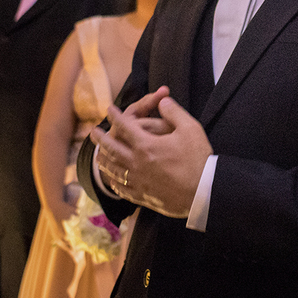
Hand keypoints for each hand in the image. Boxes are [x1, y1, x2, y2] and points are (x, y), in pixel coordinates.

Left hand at [93, 87, 210, 217]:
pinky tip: (114, 182)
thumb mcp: (190, 128)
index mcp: (146, 145)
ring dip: (104, 160)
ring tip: (98, 156)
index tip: (109, 109)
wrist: (204, 193)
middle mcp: (137, 163)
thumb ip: (174, 112)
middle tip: (93, 132)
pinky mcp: (144, 196)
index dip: (115, 115)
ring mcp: (138, 181)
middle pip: (112, 148)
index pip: (125, 126)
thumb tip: (162, 101)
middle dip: (101, 138)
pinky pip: (123, 189)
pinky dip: (115, 183)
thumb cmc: (199, 160)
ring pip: (114, 170)